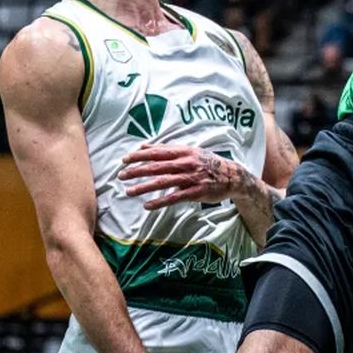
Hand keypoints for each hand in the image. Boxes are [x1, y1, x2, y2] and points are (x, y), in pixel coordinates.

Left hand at [119, 143, 248, 209]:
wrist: (232, 176)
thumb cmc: (207, 162)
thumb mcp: (189, 151)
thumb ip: (166, 149)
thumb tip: (143, 146)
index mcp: (184, 151)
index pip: (157, 152)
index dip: (140, 156)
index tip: (124, 159)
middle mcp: (186, 163)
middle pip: (157, 167)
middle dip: (137, 171)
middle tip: (121, 175)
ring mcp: (191, 178)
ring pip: (163, 182)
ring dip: (144, 187)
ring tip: (129, 191)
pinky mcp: (196, 192)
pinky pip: (174, 197)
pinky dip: (160, 201)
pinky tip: (147, 205)